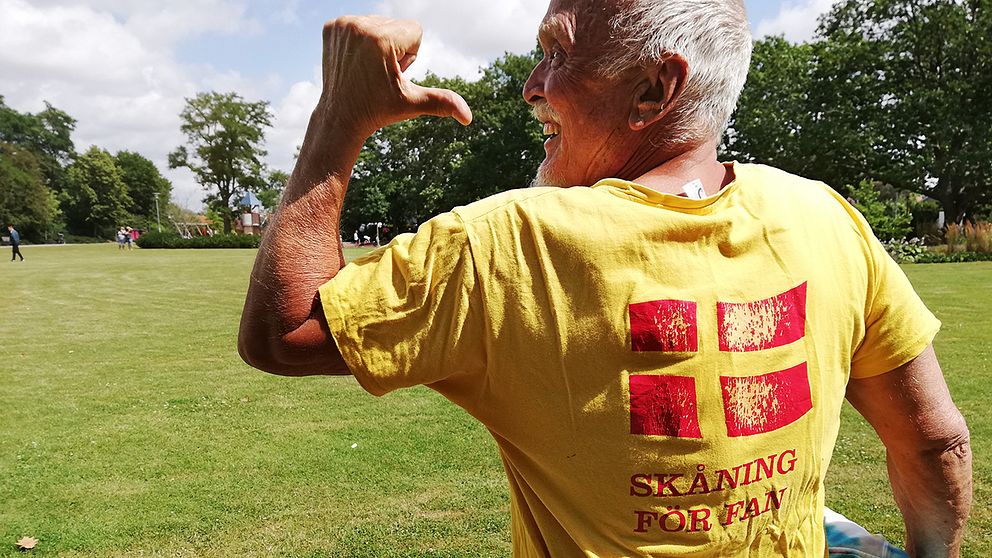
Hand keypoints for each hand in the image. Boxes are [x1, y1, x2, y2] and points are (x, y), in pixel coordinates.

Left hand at [318, 15, 472, 136]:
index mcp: (381, 39)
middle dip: (396, 47)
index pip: (415, 30)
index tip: (394, 72)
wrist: (340, 117)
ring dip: (379, 43)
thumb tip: (468, 117)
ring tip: (368, 67)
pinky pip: (360, 23)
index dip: (410, 55)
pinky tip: (355, 60)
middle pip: (397, 25)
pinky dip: (361, 40)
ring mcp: (342, 26)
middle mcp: (359, 26)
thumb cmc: (378, 110)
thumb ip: (442, 101)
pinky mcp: (331, 27)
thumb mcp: (412, 103)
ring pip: (379, 23)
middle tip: (380, 72)